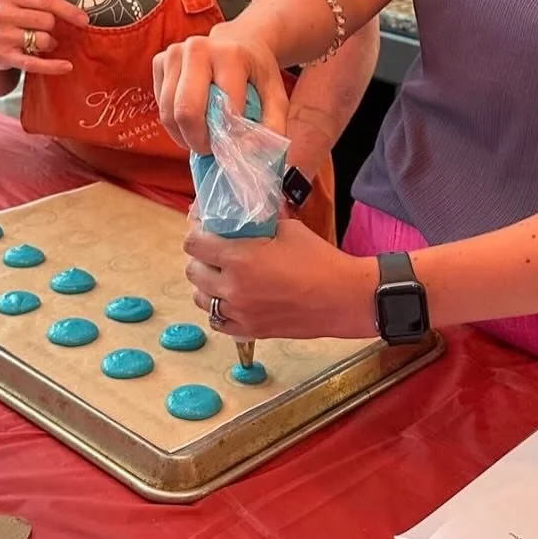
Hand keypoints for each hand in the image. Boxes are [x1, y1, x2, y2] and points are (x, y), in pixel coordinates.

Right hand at [0, 0, 89, 76]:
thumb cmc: (3, 18)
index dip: (67, 9)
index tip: (84, 19)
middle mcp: (0, 14)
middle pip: (46, 20)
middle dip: (54, 28)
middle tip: (49, 31)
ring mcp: (0, 36)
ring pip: (42, 40)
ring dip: (49, 44)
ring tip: (42, 43)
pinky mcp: (2, 56)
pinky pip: (33, 62)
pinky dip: (52, 66)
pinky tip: (66, 66)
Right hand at [153, 25, 288, 153]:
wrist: (239, 40)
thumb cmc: (256, 72)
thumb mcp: (276, 97)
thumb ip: (272, 127)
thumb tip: (249, 152)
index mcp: (229, 54)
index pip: (221, 109)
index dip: (226, 137)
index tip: (233, 145)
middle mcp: (197, 49)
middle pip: (185, 111)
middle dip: (197, 140)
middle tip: (211, 148)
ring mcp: (174, 53)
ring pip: (168, 113)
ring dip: (184, 135)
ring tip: (202, 135)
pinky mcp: (159, 61)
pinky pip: (160, 106)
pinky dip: (174, 121)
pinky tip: (192, 117)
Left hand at [183, 219, 375, 340]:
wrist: (344, 298)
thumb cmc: (320, 261)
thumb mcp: (289, 229)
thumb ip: (263, 220)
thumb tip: (251, 208)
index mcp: (239, 259)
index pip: (194, 244)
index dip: (196, 233)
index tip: (203, 229)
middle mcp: (233, 288)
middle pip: (193, 272)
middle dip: (200, 258)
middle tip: (213, 252)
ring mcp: (240, 313)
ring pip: (201, 299)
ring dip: (206, 286)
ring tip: (221, 277)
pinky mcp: (250, 331)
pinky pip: (218, 322)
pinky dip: (219, 310)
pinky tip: (231, 300)